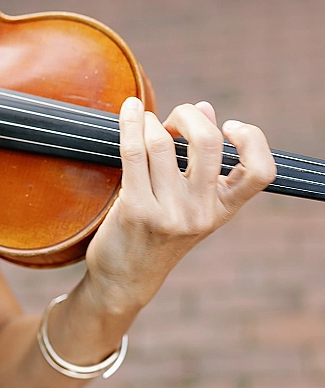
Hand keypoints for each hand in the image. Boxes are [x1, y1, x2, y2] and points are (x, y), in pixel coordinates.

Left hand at [84, 98, 275, 316]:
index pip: (261, 172)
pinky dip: (131, 124)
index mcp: (222, 210)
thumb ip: (201, 160)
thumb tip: (205, 108)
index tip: (229, 127)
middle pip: (207, 141)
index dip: (252, 139)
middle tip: (174, 121)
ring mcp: (168, 213)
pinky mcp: (135, 209)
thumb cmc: (158, 235)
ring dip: (151, 122)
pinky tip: (130, 111)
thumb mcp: (190, 205)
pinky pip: (134, 152)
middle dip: (188, 115)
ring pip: (162, 143)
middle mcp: (200, 213)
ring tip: (146, 125)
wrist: (126, 278)